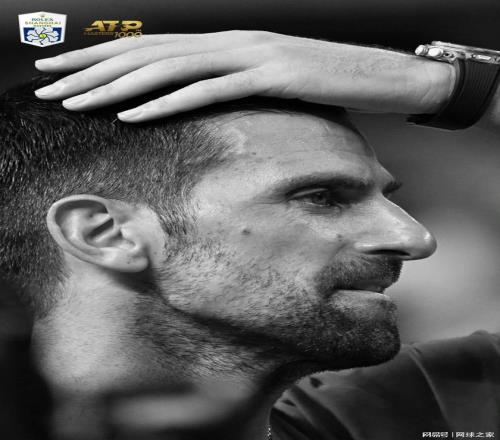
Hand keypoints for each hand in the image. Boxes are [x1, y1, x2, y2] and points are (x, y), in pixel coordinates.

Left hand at [34, 31, 454, 122]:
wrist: (383, 73)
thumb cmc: (329, 82)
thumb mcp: (274, 83)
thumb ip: (236, 88)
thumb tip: (205, 105)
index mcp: (228, 42)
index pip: (153, 47)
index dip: (105, 58)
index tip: (67, 73)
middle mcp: (230, 40)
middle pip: (147, 53)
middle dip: (92, 70)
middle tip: (48, 84)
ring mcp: (248, 55)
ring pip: (168, 69)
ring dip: (117, 87)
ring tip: (73, 101)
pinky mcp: (271, 75)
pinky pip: (207, 90)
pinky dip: (166, 102)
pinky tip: (131, 114)